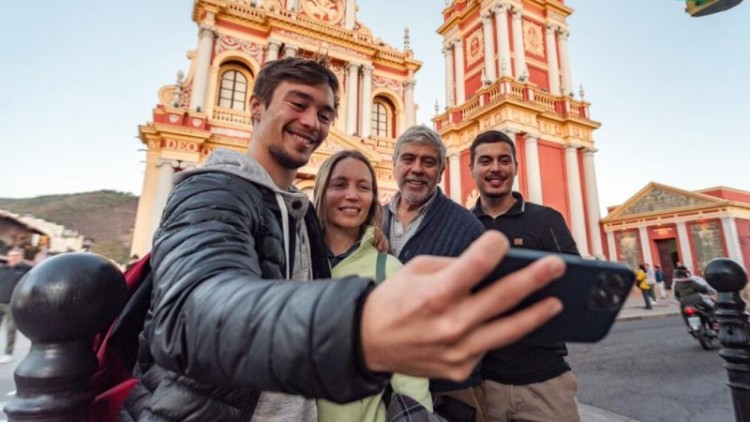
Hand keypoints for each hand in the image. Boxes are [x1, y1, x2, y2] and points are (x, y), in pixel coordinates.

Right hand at [360, 231, 564, 380]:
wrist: (367, 342)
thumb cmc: (394, 300)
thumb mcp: (417, 270)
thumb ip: (455, 266)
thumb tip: (491, 264)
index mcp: (436, 293)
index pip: (478, 263)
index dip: (495, 246)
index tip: (502, 240)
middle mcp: (450, 324)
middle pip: (504, 297)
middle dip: (536, 277)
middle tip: (557, 266)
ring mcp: (457, 350)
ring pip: (509, 330)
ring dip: (536, 314)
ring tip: (556, 302)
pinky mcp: (460, 368)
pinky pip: (487, 347)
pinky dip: (497, 333)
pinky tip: (508, 322)